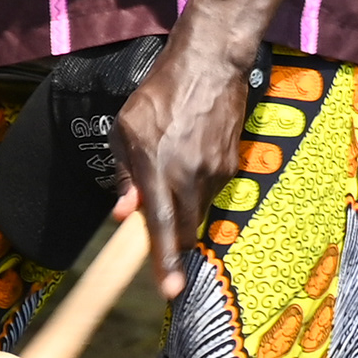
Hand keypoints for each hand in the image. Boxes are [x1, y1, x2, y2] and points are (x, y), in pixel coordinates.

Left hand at [112, 39, 253, 300]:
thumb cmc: (160, 95)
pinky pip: (213, 189)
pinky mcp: (233, 163)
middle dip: (175, 239)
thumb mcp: (126, 129)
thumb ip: (125, 174)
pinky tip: (191, 158)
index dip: (166, 261)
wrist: (209, 67)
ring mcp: (216, 171)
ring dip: (185, 205)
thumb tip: (125, 212)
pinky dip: (199, 186)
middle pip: (187, 228)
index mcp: (160, 169)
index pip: (163, 226)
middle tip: (163, 231)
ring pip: (200, 208)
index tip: (170, 291)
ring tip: (173, 171)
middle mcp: (191, 176)